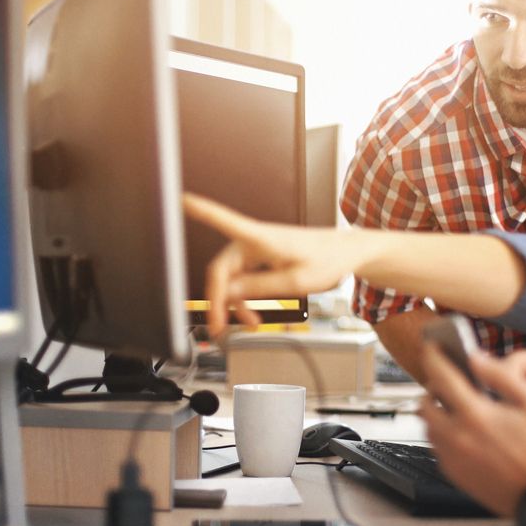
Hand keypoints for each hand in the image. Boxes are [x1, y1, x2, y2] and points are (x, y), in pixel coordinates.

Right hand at [183, 194, 362, 335]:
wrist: (344, 254)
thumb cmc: (326, 260)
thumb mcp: (295, 281)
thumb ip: (259, 287)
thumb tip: (228, 293)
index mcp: (261, 238)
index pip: (224, 220)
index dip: (201, 211)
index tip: (181, 199)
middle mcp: (253, 241)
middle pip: (221, 270)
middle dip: (218, 300)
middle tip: (219, 326)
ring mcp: (256, 250)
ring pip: (230, 279)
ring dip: (232, 304)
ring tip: (246, 324)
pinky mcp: (260, 258)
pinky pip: (242, 280)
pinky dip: (244, 299)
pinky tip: (251, 315)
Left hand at [417, 343, 525, 516]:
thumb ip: (502, 376)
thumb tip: (477, 358)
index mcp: (476, 415)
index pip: (441, 376)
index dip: (433, 356)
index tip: (431, 346)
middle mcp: (457, 437)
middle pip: (424, 404)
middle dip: (431, 388)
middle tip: (445, 381)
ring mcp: (453, 459)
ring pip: (428, 427)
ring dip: (435, 413)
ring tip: (454, 407)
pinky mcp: (455, 475)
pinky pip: (437, 448)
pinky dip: (443, 435)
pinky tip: (464, 433)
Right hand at [504, 350, 525, 464]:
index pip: (512, 362)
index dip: (505, 374)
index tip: (505, 391)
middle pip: (498, 381)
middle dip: (495, 394)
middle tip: (500, 412)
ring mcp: (524, 405)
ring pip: (497, 402)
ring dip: (496, 412)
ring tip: (500, 426)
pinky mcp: (523, 426)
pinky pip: (504, 423)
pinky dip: (501, 428)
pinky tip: (504, 438)